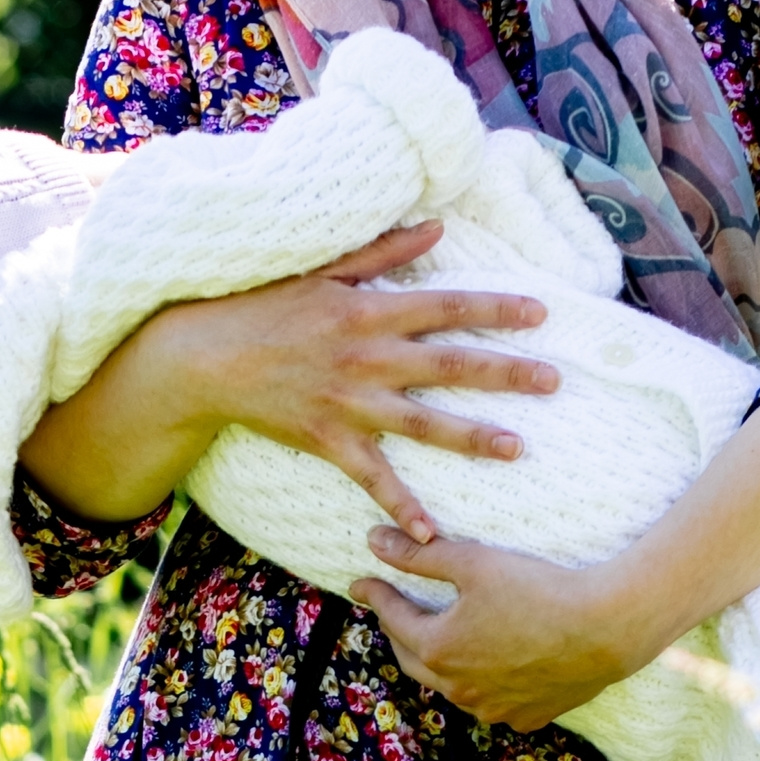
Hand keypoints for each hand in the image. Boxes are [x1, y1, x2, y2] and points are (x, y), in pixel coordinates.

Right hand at [183, 226, 559, 537]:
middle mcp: (367, 358)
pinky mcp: (328, 439)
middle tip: (554, 381)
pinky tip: (432, 534)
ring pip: (423, 422)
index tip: (541, 314)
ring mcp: (349, 402)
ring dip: (472, 437)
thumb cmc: (263, 307)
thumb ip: (384, 252)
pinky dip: (401, 506)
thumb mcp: (323, 270)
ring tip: (516, 448)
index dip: (496, 309)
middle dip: (505, 373)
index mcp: (370, 312)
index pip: (448, 306)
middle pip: (450, 365)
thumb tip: (438, 227)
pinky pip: (372, 477)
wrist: (206, 357)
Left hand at [353, 530, 648, 729]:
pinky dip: (482, 685)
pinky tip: (489, 670)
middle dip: (399, 633)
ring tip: (437, 642)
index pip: (393, 618)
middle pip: (413, 659)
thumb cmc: (538, 589)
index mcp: (438, 649)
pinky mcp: (526, 717)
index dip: (377, 595)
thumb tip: (374, 540)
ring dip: (439, 663)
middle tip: (393, 613)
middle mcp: (458, 688)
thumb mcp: (473, 562)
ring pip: (451, 685)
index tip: (362, 583)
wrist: (605, 629)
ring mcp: (492, 708)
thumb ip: (420, 554)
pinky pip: (492, 702)